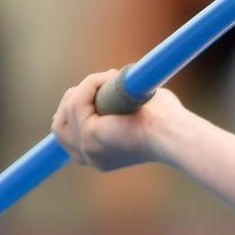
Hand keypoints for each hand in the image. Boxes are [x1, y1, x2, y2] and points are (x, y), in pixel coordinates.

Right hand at [51, 70, 184, 170]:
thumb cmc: (167, 120)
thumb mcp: (137, 109)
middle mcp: (91, 157)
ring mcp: (87, 150)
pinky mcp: (89, 136)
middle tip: (103, 80)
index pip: (68, 138)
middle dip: (75, 98)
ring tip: (111, 77)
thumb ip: (121, 101)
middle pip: (60, 125)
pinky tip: (110, 78)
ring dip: (86, 87)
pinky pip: (77, 102)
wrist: (173, 132)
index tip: (79, 94)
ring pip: (66, 112)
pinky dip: (90, 85)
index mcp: (102, 156)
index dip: (69, 114)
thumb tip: (117, 82)